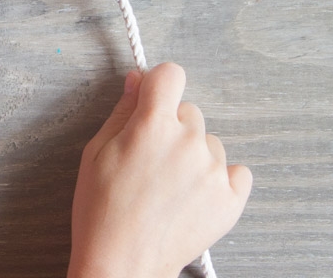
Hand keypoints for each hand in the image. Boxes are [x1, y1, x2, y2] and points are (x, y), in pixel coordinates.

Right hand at [68, 63, 252, 277]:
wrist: (121, 264)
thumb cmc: (101, 211)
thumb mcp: (96, 152)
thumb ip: (122, 110)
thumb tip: (138, 79)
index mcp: (152, 125)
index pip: (170, 74)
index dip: (159, 85)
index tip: (153, 101)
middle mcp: (188, 142)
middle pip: (189, 112)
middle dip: (172, 127)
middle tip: (151, 161)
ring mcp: (213, 171)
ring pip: (210, 143)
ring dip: (194, 155)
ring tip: (169, 188)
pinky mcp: (231, 199)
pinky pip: (236, 171)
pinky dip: (220, 179)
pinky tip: (195, 196)